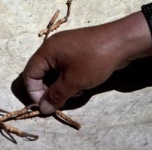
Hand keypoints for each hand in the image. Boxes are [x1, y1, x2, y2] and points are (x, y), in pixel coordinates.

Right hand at [23, 12, 151, 113]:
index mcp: (47, 51)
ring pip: (54, 72)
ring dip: (60, 85)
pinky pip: (65, 67)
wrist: (121, 42)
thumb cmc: (94, 61)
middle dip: (48, 90)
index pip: (29, 74)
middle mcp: (53, 47)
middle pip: (40, 72)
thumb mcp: (74, 82)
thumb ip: (56, 96)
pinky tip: (82, 84)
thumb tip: (43, 109)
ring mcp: (65, 47)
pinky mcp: (76, 50)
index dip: (34, 92)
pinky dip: (69, 78)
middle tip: (61, 101)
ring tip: (75, 92)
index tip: (46, 106)